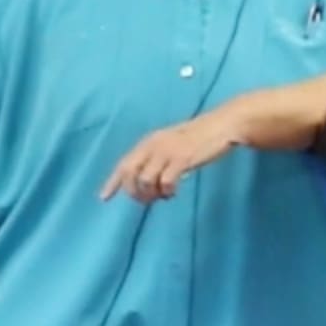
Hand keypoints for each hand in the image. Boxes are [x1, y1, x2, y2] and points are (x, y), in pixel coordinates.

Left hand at [99, 102, 244, 202]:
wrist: (221, 125)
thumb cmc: (198, 137)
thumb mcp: (172, 144)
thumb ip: (157, 159)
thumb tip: (148, 184)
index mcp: (149, 142)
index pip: (124, 164)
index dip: (113, 182)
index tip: (104, 198)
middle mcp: (154, 145)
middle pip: (130, 174)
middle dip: (134, 192)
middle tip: (146, 201)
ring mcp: (167, 152)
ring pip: (146, 181)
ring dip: (152, 194)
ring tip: (164, 195)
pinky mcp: (182, 159)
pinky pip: (166, 182)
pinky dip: (167, 191)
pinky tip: (173, 192)